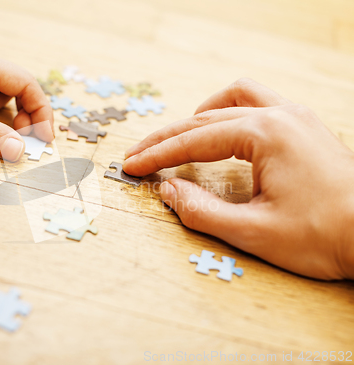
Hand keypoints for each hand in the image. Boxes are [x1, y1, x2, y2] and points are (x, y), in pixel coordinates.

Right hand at [123, 78, 353, 279]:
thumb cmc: (326, 236)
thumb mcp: (254, 232)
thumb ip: (202, 211)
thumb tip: (168, 191)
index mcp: (267, 133)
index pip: (194, 140)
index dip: (157, 155)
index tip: (131, 165)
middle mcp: (281, 115)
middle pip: (206, 117)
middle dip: (168, 138)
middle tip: (139, 155)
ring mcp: (296, 117)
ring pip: (235, 98)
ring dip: (200, 115)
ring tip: (178, 137)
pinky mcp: (305, 127)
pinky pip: (259, 103)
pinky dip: (230, 112)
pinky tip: (223, 131)